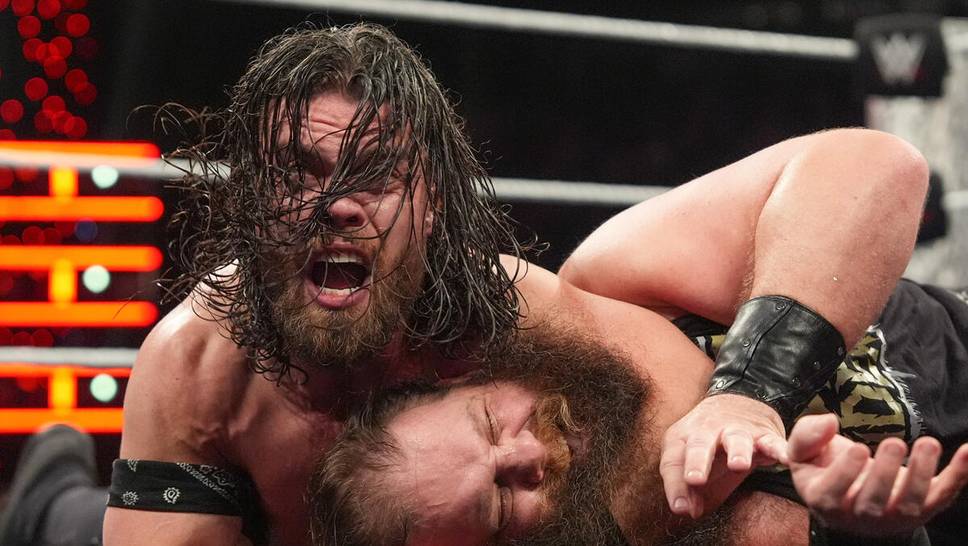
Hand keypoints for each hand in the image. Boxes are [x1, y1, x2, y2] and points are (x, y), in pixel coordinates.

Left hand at [660, 393, 787, 517]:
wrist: (738, 403)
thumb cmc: (710, 443)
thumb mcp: (693, 463)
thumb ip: (688, 489)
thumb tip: (688, 511)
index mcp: (684, 437)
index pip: (673, 460)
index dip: (674, 485)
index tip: (680, 508)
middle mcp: (707, 430)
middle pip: (699, 445)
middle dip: (696, 462)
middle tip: (694, 480)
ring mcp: (736, 429)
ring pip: (736, 439)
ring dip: (737, 451)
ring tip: (738, 465)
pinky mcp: (763, 433)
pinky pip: (772, 441)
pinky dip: (779, 449)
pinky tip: (784, 459)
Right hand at [789, 413, 967, 535]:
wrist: (850, 498)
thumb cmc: (824, 470)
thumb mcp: (803, 453)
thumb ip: (806, 435)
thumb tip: (829, 422)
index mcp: (825, 500)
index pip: (833, 494)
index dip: (846, 474)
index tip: (858, 449)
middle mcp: (860, 515)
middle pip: (874, 503)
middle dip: (886, 474)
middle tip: (894, 443)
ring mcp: (895, 515)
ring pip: (911, 504)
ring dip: (921, 474)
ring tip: (928, 443)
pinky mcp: (923, 508)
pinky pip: (943, 496)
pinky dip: (959, 475)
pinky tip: (966, 451)